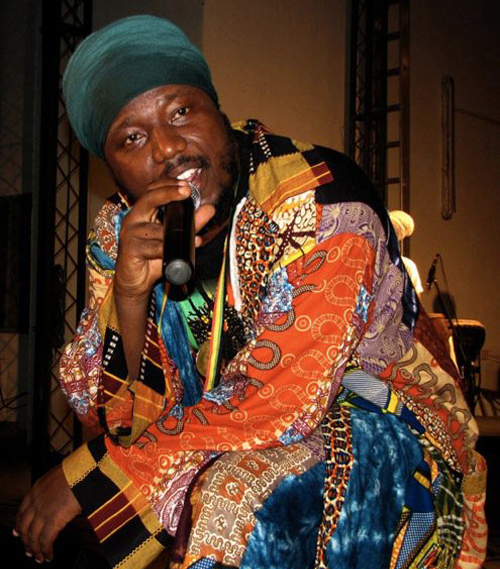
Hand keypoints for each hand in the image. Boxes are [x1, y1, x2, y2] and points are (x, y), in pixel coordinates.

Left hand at [13, 464, 81, 563]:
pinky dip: (46, 550)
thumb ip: (55, 487)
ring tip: (38, 557)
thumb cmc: (80, 469)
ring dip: (35, 549)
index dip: (19, 523)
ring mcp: (43, 511)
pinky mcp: (53, 520)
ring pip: (32, 535)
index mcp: (38, 487)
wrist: (85, 470)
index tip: (17, 531)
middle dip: (25, 540)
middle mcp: (36, 500)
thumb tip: (61, 496)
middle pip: (24, 525)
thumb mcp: (61, 475)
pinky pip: (45, 540)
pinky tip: (49, 555)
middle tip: (28, 550)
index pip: (22, 509)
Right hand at [114, 179, 214, 300]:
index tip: (186, 185)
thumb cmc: (152, 257)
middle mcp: (133, 219)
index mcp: (142, 212)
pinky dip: (168, 249)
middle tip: (186, 191)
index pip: (152, 190)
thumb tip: (210, 209)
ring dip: (175, 232)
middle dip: (168, 193)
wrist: (135, 281)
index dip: (168, 184)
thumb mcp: (175, 238)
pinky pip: (152, 247)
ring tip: (195, 235)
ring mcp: (130, 234)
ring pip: (155, 229)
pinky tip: (180, 251)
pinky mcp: (130, 250)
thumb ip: (191, 223)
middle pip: (148, 199)